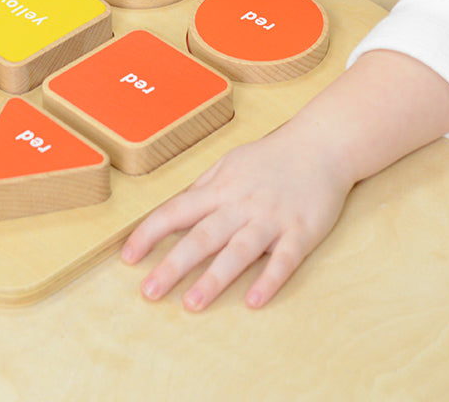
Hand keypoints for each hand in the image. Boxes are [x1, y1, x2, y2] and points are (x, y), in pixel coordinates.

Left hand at [121, 126, 352, 311]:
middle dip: (173, 265)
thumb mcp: (230, 162)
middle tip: (149, 292)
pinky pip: (284, 259)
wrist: (321, 145)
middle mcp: (242, 204)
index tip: (127, 257)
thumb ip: (205, 187)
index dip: (150, 233)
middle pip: (202, 236)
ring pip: (238, 251)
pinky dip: (269, 280)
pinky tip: (254, 301)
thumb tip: (176, 208)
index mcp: (221, 189)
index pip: (177, 211)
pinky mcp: (301, 231)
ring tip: (192, 304)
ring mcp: (272, 219)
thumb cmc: (272, 156)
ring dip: (214, 278)